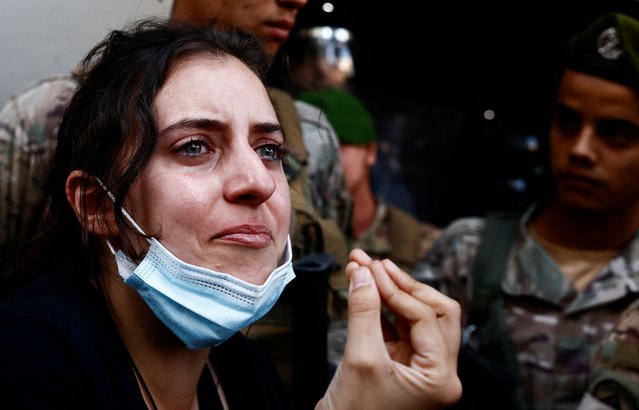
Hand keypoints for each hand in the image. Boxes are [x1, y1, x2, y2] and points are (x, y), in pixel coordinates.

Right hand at [317, 249, 461, 409]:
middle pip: (433, 311)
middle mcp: (438, 372)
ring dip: (390, 291)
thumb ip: (363, 312)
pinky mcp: (401, 364)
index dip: (396, 290)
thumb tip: (363, 273)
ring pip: (414, 316)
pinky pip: (396, 327)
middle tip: (375, 264)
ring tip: (364, 268)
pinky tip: (364, 288)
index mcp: (441, 378)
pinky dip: (380, 307)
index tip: (370, 269)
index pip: (426, 317)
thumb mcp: (360, 359)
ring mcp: (420, 368)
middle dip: (402, 285)